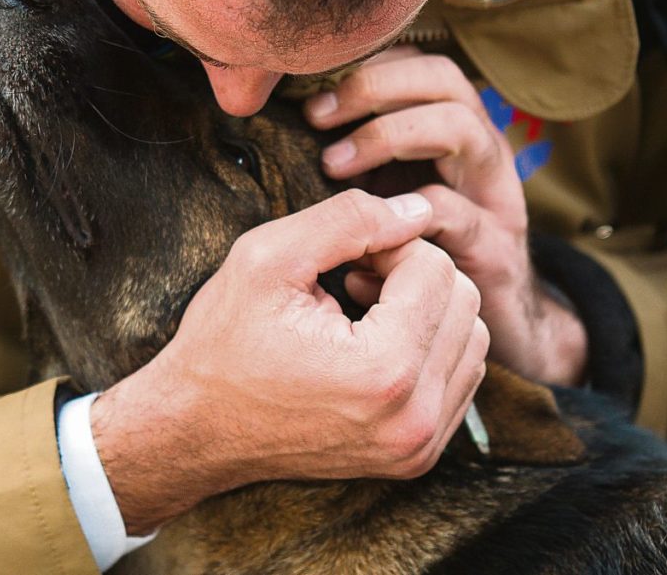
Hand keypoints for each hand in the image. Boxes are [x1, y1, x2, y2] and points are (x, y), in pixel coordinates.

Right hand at [91, 189, 487, 533]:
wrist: (194, 428)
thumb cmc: (222, 341)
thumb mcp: (268, 257)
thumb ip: (349, 219)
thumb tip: (418, 209)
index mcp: (384, 369)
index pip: (437, 268)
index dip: (392, 246)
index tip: (347, 260)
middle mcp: (414, 418)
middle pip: (464, 303)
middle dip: (414, 277)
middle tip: (356, 281)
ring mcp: (417, 446)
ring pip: (472, 341)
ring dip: (426, 313)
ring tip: (365, 312)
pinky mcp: (414, 456)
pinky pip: (458, 380)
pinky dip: (427, 350)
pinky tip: (375, 345)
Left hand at [304, 47, 586, 386]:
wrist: (484, 331)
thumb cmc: (416, 257)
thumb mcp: (383, 200)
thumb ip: (352, 165)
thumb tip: (291, 132)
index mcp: (453, 135)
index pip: (421, 66)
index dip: (371, 66)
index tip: (312, 96)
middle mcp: (480, 155)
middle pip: (446, 80)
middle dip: (376, 88)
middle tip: (317, 118)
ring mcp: (494, 198)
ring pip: (463, 129)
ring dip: (390, 136)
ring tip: (334, 166)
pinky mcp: (496, 249)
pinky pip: (458, 214)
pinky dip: (403, 220)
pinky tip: (358, 244)